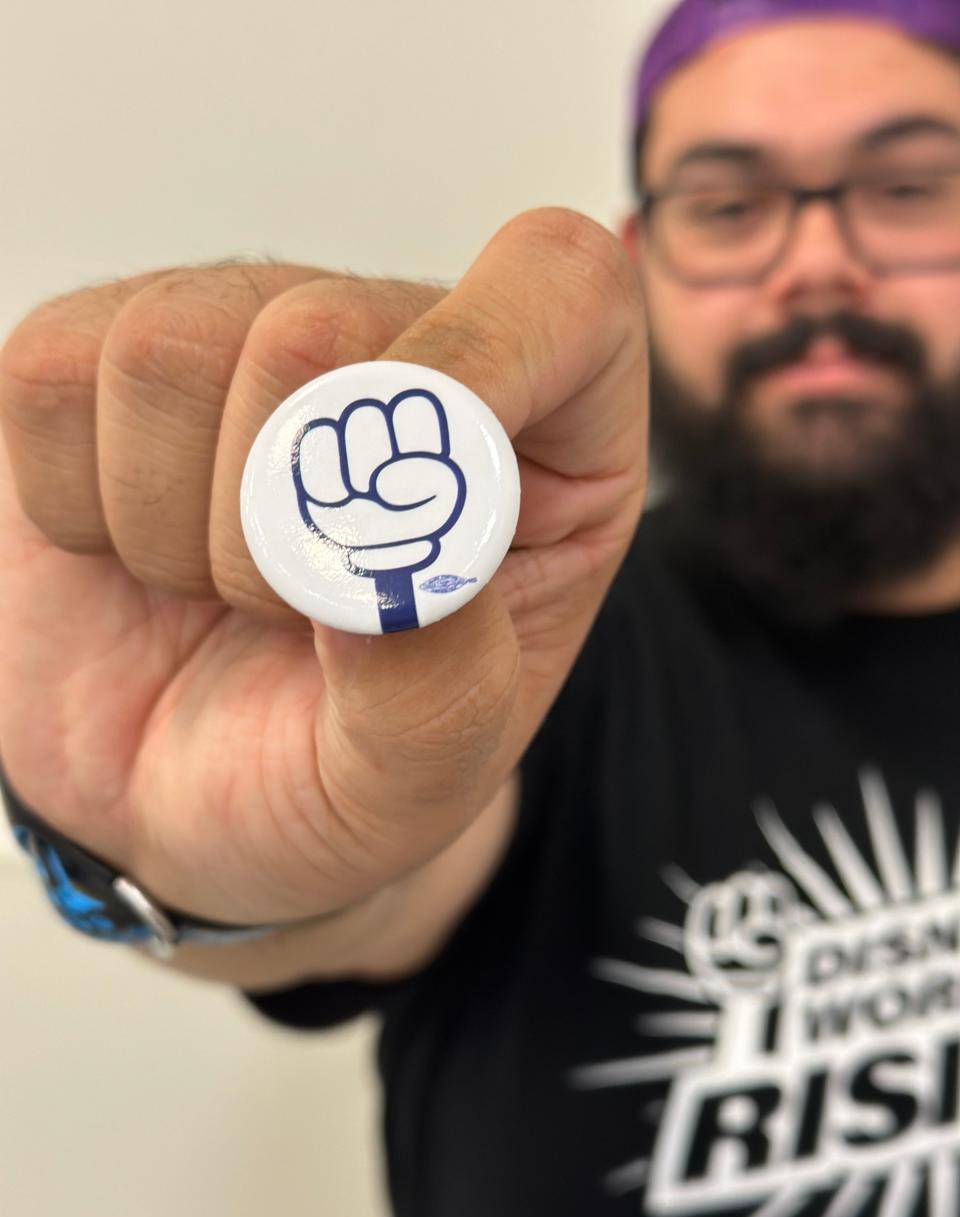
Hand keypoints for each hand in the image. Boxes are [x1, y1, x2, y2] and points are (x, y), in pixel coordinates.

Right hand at [0, 209, 647, 927]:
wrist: (179, 795)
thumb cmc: (326, 778)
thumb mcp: (416, 787)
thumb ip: (436, 696)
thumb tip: (384, 571)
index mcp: (537, 448)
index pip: (558, 289)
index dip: (484, 359)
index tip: (403, 515)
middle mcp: (399, 358)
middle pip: (320, 333)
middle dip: (274, 526)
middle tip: (281, 617)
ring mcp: (247, 338)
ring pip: (169, 351)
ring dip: (167, 525)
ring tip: (210, 589)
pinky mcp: (109, 353)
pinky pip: (53, 377)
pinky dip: (71, 504)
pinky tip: (134, 550)